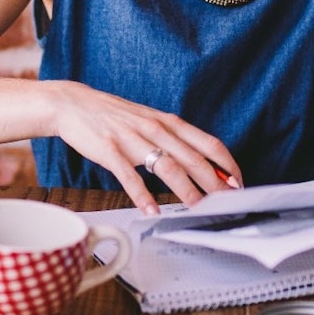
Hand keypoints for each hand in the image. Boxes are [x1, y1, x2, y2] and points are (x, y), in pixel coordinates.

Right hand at [51, 82, 241, 213]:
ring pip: (167, 166)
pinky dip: (142, 195)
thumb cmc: (116, 117)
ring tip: (198, 209)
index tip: (238, 183)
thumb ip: (174, 141)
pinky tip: (151, 210)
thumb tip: (201, 164)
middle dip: (214, 182)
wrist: (75, 104)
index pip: (208, 143)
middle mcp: (155, 128)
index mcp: (168, 122)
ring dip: (186, 190)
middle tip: (228, 202)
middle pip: (193, 158)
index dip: (227, 164)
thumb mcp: (150, 122)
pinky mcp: (110, 150)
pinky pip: (129, 175)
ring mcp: (132, 139)